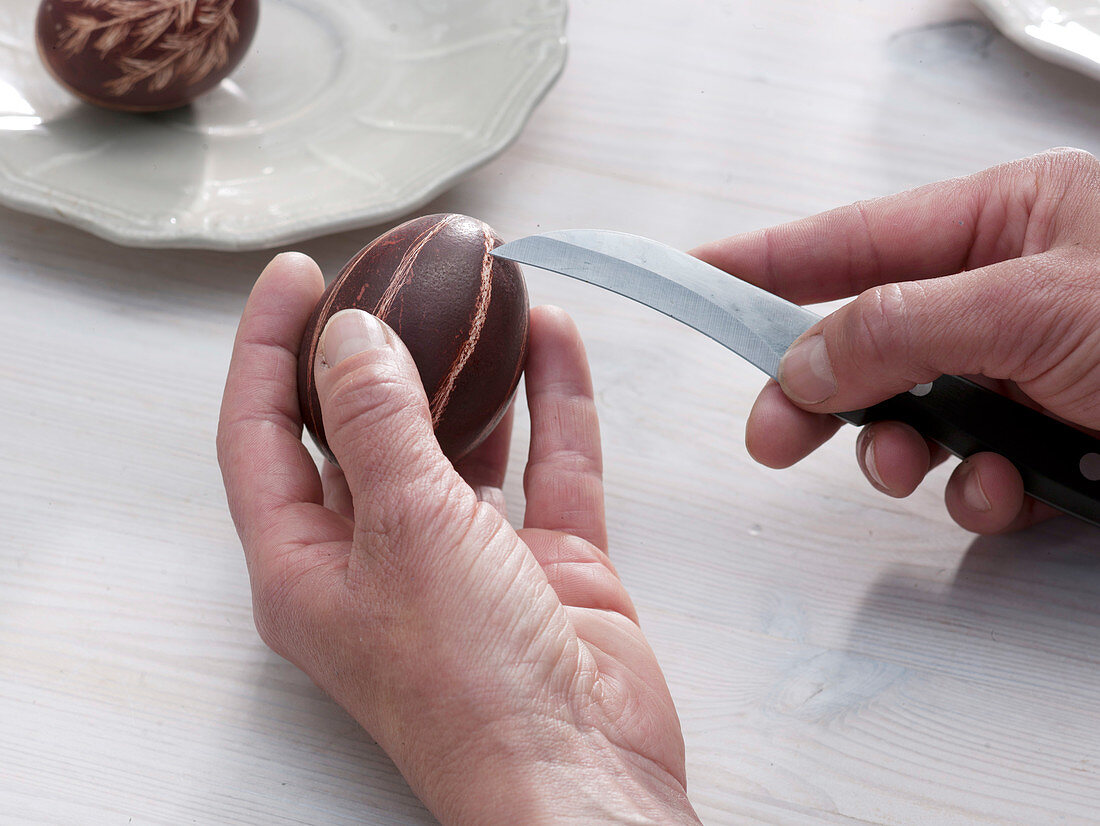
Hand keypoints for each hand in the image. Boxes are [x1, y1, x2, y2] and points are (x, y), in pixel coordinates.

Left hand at [217, 253, 699, 824]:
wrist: (584, 770)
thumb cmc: (471, 683)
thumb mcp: (406, 530)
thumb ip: (375, 424)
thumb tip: (348, 338)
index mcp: (309, 567)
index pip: (263, 436)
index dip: (265, 348)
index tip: (296, 273)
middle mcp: (380, 560)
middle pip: (364, 429)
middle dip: (381, 346)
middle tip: (399, 270)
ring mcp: (468, 561)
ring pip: (463, 441)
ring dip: (475, 370)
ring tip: (486, 290)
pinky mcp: (546, 563)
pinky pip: (547, 465)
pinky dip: (553, 403)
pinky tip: (555, 339)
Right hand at [692, 148, 1099, 533]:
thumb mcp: (1031, 306)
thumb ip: (902, 329)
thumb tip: (805, 364)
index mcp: (1008, 220)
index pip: (853, 237)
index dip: (767, 260)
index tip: (698, 274)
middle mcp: (1008, 292)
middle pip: (867, 342)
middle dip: (821, 396)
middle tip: (772, 433)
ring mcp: (1030, 372)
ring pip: (914, 419)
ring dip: (903, 455)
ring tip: (918, 468)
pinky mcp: (1050, 443)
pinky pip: (974, 475)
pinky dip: (977, 494)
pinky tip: (1008, 489)